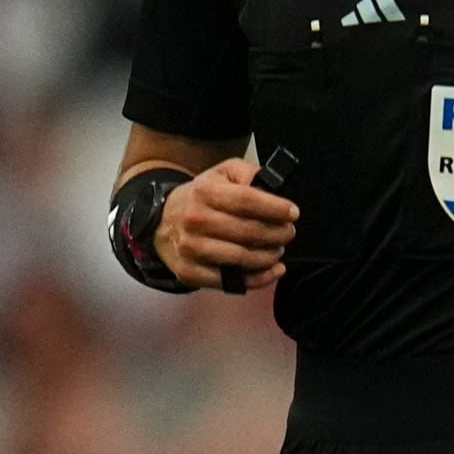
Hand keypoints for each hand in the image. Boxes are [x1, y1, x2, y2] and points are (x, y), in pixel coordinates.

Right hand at [153, 157, 294, 290]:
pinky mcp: (189, 272)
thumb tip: (270, 184)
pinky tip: (273, 269)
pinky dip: (260, 278)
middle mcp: (195, 220)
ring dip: (270, 256)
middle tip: (288, 233)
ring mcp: (190, 248)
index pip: (248, 200)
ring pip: (243, 258)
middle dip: (279, 234)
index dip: (276, 209)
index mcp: (205, 192)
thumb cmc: (202, 197)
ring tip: (278, 249)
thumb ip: (247, 172)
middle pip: (250, 232)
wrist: (161, 221)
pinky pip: (232, 281)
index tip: (293, 213)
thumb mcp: (222, 173)